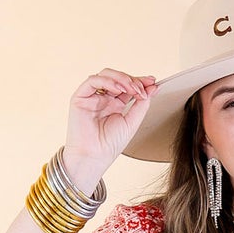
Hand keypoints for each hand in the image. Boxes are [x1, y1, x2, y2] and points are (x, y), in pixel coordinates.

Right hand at [63, 68, 157, 187]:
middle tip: (143, 88)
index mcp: (114, 104)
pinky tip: (119, 89)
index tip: (153, 82)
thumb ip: (141, 104)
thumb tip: (152, 87)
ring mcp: (91, 97)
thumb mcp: (132, 122)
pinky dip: (107, 81)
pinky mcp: (80, 97)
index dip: (140, 81)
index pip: (127, 86)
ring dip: (122, 79)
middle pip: (118, 78)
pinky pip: (93, 80)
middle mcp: (103, 98)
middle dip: (133, 80)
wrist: (93, 157)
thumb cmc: (109, 145)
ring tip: (133, 89)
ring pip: (106, 75)